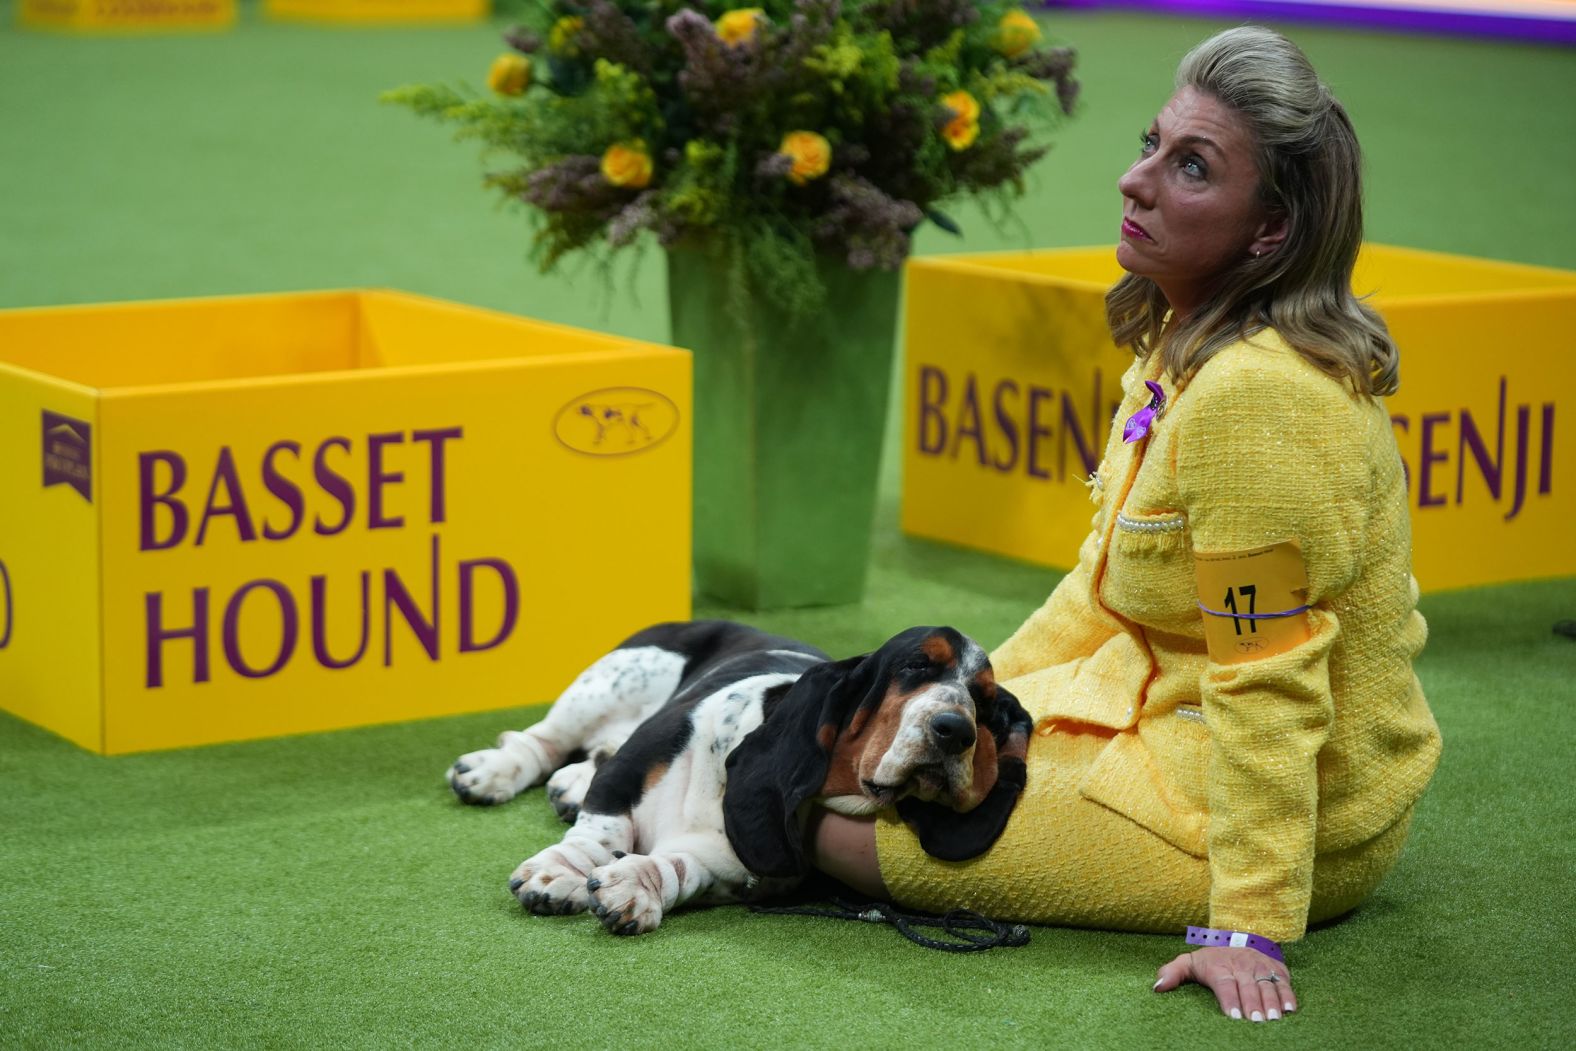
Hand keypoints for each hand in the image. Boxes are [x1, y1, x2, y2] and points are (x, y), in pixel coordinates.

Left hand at [1153, 946, 1296, 1020]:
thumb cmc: (1212, 958)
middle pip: (1248, 987)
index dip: (1230, 1000)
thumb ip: (1172, 973)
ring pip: (1268, 985)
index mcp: (1219, 966)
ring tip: (1274, 1018)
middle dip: (1253, 1005)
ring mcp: (1261, 967)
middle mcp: (1241, 966)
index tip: (1233, 1016)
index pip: (1225, 984)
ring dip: (1272, 1002)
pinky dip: (1289, 995)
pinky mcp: (1277, 969)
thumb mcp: (1190, 962)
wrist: (1237, 936)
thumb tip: (1157, 987)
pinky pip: (1284, 983)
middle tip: (1256, 1021)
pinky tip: (1290, 1010)